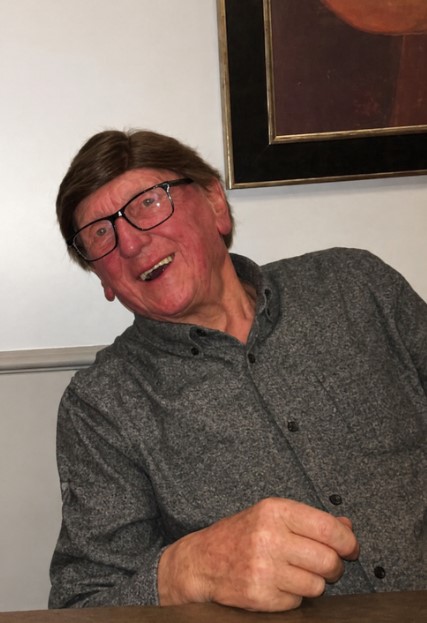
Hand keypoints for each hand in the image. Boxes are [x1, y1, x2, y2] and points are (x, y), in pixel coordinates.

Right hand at [158, 497, 358, 611]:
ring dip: (313, 582)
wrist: (203, 561)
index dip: (347, 541)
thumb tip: (346, 528)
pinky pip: (298, 601)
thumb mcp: (272, 515)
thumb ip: (310, 520)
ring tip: (297, 572)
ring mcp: (264, 569)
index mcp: (275, 511)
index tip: (351, 547)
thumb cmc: (241, 534)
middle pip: (328, 560)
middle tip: (327, 565)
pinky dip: (294, 595)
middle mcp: (269, 537)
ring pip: (317, 584)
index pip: (328, 529)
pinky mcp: (260, 596)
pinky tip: (279, 583)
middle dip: (335, 566)